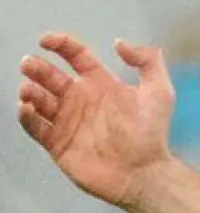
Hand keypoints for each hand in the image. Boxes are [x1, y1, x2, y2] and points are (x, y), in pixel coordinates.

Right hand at [17, 34, 176, 208]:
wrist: (145, 173)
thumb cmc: (152, 134)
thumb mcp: (160, 92)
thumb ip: (148, 61)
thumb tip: (119, 43)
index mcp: (100, 84)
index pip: (75, 55)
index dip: (59, 43)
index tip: (46, 40)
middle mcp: (81, 100)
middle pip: (50, 76)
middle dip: (36, 67)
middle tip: (29, 65)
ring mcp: (68, 122)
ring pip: (38, 100)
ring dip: (30, 92)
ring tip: (30, 91)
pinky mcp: (58, 144)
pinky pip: (35, 127)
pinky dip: (26, 117)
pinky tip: (27, 109)